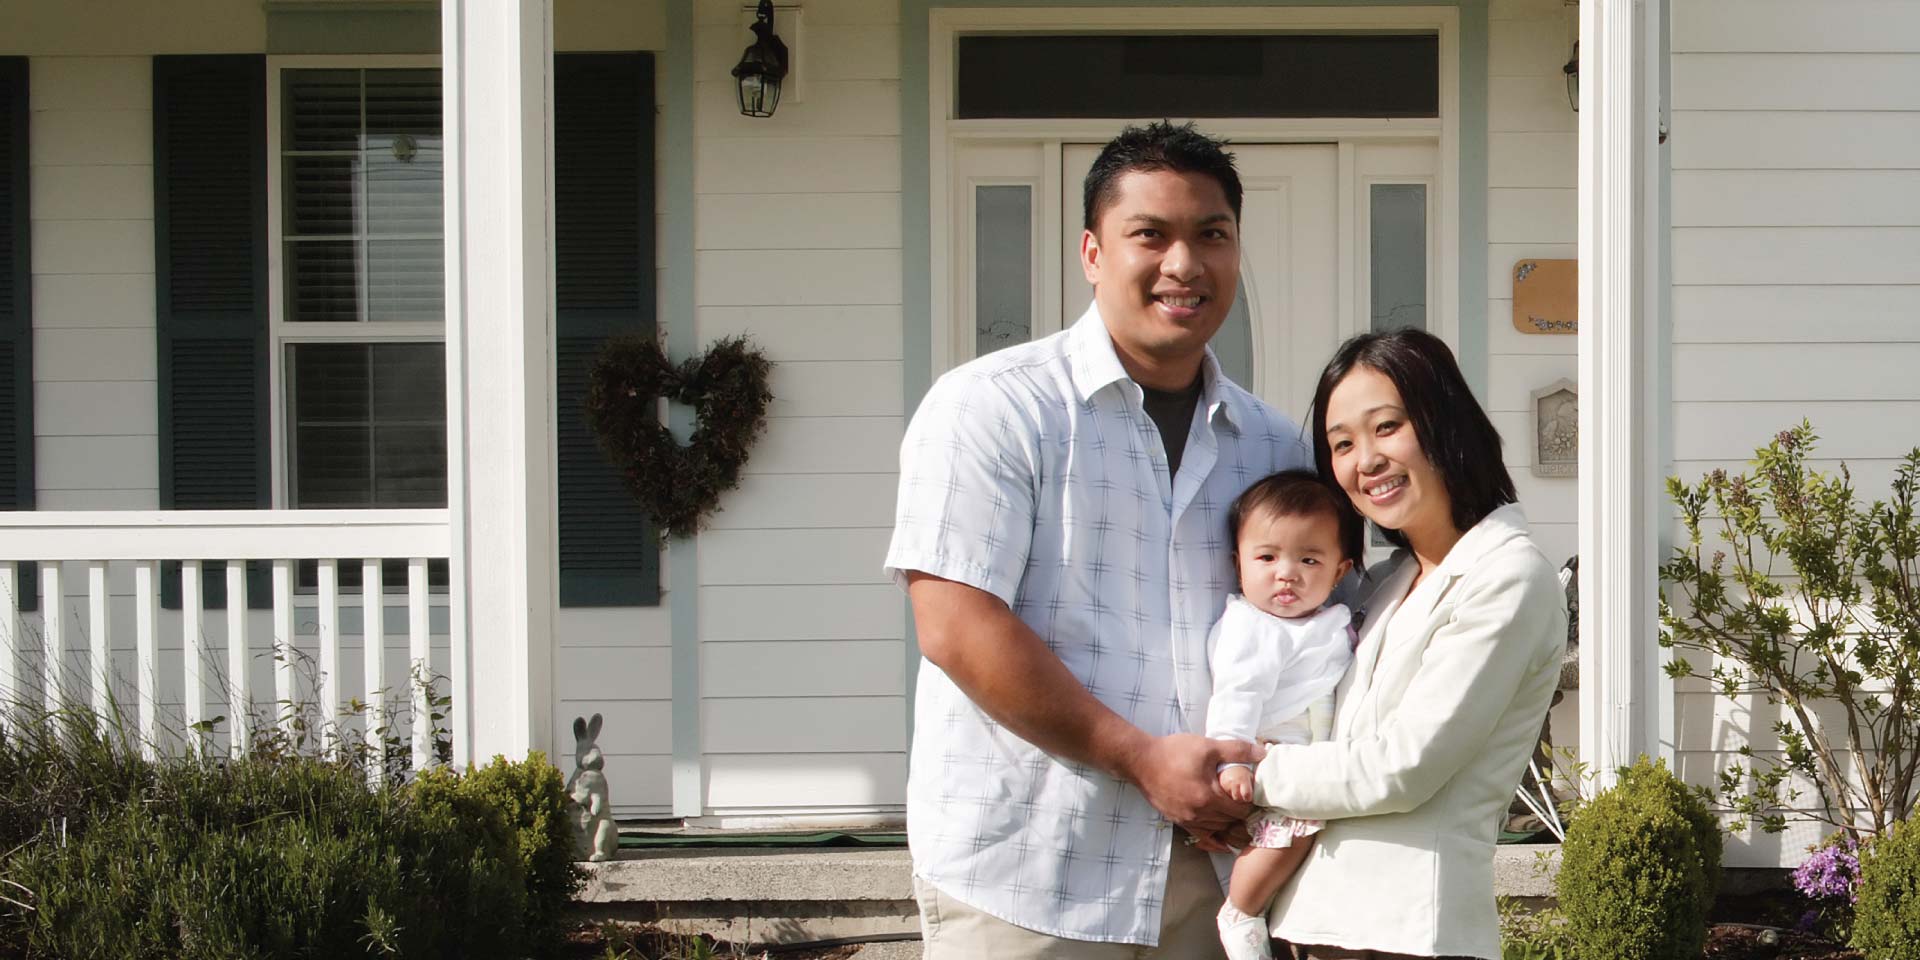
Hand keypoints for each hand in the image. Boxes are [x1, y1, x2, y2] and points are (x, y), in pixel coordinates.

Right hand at [1120, 734, 1262, 837]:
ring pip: (1217, 830)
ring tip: (1234, 813)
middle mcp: (1199, 814)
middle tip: (1246, 803)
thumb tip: (1263, 753)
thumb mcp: (1207, 747)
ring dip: (1227, 823)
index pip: (1241, 810)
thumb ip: (1237, 751)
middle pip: (1230, 822)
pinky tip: (1220, 839)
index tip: (1251, 794)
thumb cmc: (1173, 752)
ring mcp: (1187, 820)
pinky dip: (1213, 837)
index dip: (1249, 803)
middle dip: (1240, 814)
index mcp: (1209, 797)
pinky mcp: (1177, 821)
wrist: (1141, 761)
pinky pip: (1201, 836)